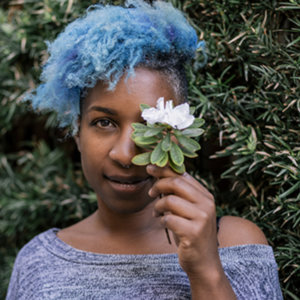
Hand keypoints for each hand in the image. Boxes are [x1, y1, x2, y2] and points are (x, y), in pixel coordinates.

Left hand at [146, 164, 220, 279]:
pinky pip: (169, 219)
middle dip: (158, 185)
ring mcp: (202, 218)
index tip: (150, 167)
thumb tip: (160, 175)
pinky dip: (161, 220)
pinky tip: (162, 223)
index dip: (164, 169)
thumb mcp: (188, 210)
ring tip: (157, 213)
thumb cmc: (191, 233)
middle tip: (151, 192)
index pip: (183, 175)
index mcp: (206, 196)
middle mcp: (207, 204)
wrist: (204, 262)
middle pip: (176, 183)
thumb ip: (179, 194)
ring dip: (158, 206)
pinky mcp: (194, 232)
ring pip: (170, 200)